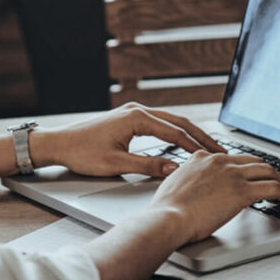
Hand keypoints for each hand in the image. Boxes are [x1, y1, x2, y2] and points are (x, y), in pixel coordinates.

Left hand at [30, 102, 224, 177]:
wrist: (58, 144)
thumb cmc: (82, 153)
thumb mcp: (116, 164)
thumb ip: (148, 166)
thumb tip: (175, 168)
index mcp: (136, 118)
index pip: (176, 133)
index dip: (197, 146)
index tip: (214, 156)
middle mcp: (137, 111)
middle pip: (178, 122)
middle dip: (200, 137)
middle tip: (221, 150)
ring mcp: (133, 113)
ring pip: (170, 121)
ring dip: (190, 134)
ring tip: (208, 147)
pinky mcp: (129, 119)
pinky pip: (160, 124)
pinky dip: (176, 133)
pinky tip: (184, 143)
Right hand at [150, 151, 279, 242]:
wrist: (167, 218)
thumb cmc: (166, 210)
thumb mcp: (174, 185)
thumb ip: (188, 181)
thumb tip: (194, 191)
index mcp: (202, 157)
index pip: (233, 157)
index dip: (247, 168)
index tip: (253, 176)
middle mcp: (219, 160)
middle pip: (255, 161)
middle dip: (268, 172)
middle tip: (276, 183)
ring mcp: (232, 174)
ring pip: (269, 171)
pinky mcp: (242, 191)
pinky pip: (275, 189)